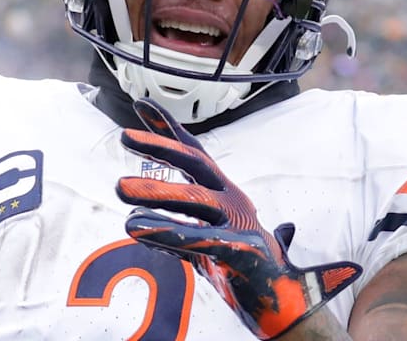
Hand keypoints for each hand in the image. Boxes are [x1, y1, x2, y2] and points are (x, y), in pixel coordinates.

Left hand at [116, 98, 361, 339]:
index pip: (194, 152)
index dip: (168, 127)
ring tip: (119, 186)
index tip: (141, 103)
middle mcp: (232, 200)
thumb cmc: (248, 266)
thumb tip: (153, 211)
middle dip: (160, 146)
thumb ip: (187, 220)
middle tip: (124, 136)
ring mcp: (238, 224)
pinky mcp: (239, 253)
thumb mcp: (214, 235)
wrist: (286, 302)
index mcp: (226, 192)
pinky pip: (197, 240)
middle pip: (196, 163)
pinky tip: (135, 227)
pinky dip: (165, 231)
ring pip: (194, 200)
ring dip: (156, 192)